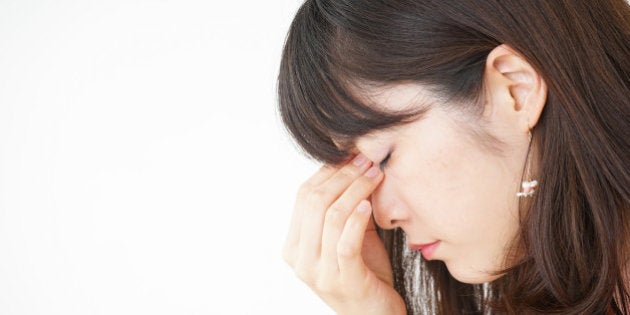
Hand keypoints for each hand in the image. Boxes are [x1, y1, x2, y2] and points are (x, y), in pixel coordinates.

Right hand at [283, 155, 406, 314]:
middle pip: (314, 202)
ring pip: (331, 216)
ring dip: (355, 190)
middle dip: (343, 176)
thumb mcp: (348, 235)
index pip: (303, 196)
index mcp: (294, 246)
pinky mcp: (342, 280)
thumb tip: (352, 163)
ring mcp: (318, 272)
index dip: (328, 172)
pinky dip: (357, 219)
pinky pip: (345, 241)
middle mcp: (300, 259)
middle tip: (367, 161)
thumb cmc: (365, 272)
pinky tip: (368, 205)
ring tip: (375, 176)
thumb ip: (344, 207)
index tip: (352, 155)